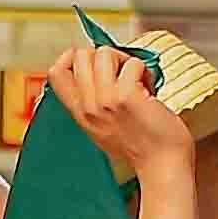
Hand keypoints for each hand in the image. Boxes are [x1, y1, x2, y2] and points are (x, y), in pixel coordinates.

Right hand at [45, 41, 193, 182]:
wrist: (162, 165)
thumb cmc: (142, 146)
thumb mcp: (103, 126)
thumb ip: (93, 101)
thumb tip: (98, 66)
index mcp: (80, 113)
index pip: (55, 72)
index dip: (73, 57)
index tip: (94, 63)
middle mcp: (88, 107)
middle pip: (80, 55)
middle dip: (106, 56)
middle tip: (122, 73)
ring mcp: (105, 101)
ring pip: (103, 53)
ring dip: (126, 61)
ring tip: (137, 80)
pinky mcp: (126, 97)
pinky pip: (133, 64)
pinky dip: (145, 71)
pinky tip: (150, 90)